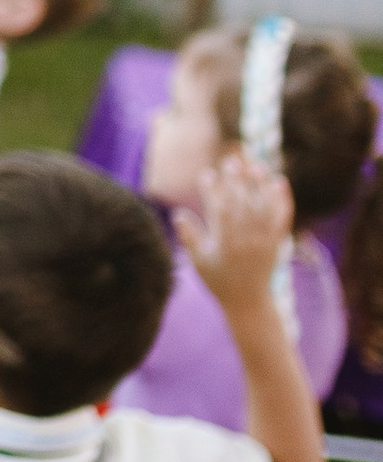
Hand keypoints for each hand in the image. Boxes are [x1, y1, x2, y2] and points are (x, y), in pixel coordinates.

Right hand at [182, 147, 294, 309]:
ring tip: (255, 164)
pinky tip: (279, 181)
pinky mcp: (277, 241)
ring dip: (259, 183)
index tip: (207, 174)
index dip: (213, 190)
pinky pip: (282, 217)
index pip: (219, 209)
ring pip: (263, 206)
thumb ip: (190, 238)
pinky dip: (282, 199)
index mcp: (225, 242)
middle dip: (237, 180)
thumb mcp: (199, 262)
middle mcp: (246, 238)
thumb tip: (179, 214)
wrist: (248, 301)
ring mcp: (264, 239)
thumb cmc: (219, 280)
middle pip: (242, 202)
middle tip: (232, 159)